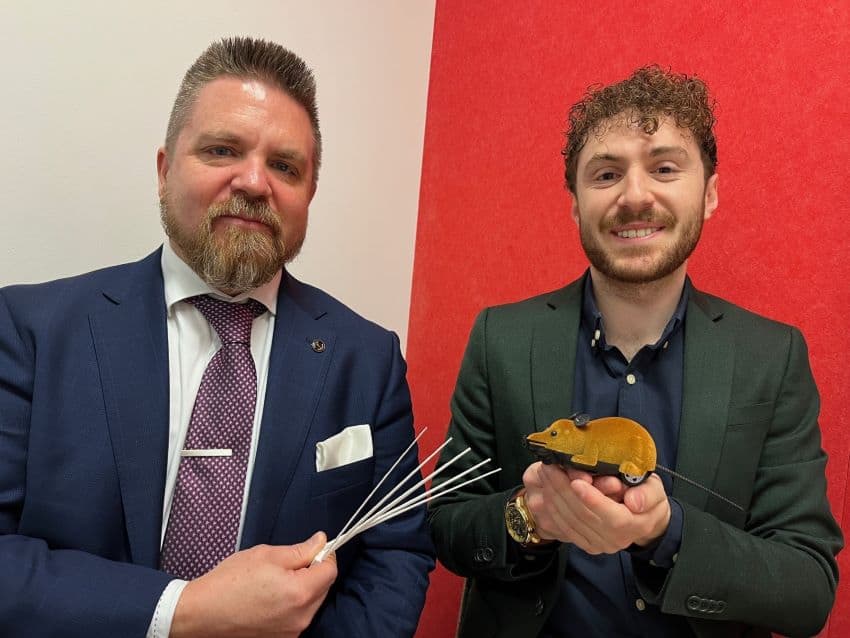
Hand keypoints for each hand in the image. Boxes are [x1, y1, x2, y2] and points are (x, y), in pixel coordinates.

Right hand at [170, 531, 337, 637]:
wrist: (202, 613)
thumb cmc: (229, 582)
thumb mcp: (266, 555)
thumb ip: (299, 550)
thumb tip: (320, 542)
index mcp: (300, 593)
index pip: (330, 570)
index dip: (324, 555)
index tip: (313, 548)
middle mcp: (300, 617)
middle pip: (323, 587)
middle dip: (312, 571)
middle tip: (289, 563)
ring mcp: (292, 631)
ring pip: (311, 602)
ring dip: (303, 588)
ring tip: (275, 581)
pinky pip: (298, 616)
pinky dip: (291, 604)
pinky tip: (271, 597)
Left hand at [522, 462, 669, 553]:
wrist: (645, 519)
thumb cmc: (648, 498)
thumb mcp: (655, 490)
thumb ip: (647, 494)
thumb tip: (634, 502)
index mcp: (634, 525)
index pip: (611, 517)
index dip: (592, 500)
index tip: (577, 482)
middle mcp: (614, 539)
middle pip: (584, 517)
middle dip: (564, 491)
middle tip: (551, 468)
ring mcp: (599, 544)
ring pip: (570, 522)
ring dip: (554, 496)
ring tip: (546, 473)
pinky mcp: (586, 543)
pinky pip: (565, 527)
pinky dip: (553, 507)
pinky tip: (547, 490)